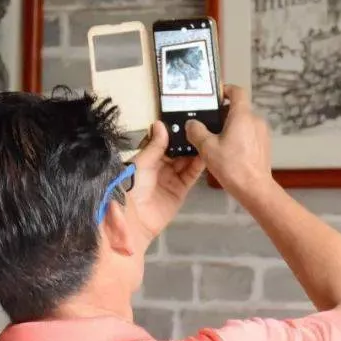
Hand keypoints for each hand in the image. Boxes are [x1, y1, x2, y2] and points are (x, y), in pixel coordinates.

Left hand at [130, 121, 204, 238]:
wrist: (134, 220)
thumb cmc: (132, 187)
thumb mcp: (142, 163)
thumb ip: (154, 145)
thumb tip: (159, 123)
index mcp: (147, 157)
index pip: (163, 141)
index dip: (173, 131)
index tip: (186, 119)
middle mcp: (160, 166)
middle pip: (177, 150)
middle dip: (187, 140)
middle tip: (201, 127)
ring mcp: (171, 178)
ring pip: (186, 161)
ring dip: (195, 151)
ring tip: (206, 138)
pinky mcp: (181, 190)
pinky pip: (191, 175)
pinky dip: (199, 165)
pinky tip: (207, 154)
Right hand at [185, 85, 271, 194]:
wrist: (255, 188)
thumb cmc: (232, 166)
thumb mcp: (207, 148)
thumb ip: (197, 132)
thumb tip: (191, 124)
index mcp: (242, 115)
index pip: (237, 91)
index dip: (225, 90)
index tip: (215, 96)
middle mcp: (255, 120)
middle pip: (239, 108)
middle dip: (223, 114)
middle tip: (208, 123)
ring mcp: (262, 133)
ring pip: (244, 122)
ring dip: (231, 126)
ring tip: (216, 140)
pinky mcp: (264, 145)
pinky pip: (250, 134)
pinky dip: (239, 137)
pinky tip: (228, 151)